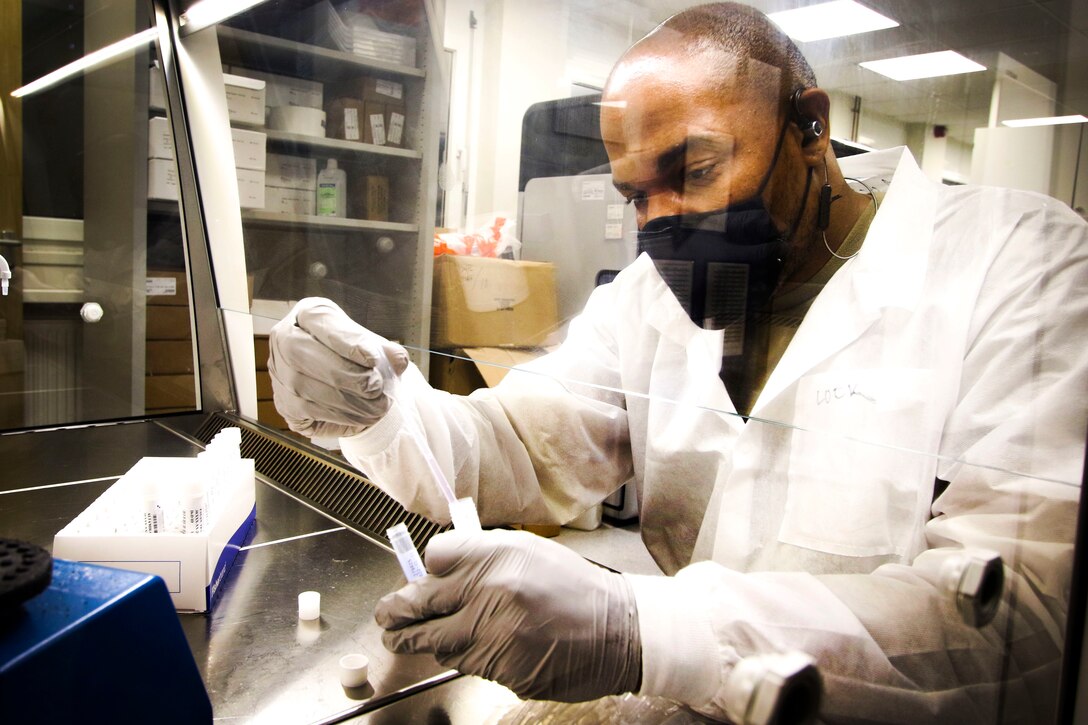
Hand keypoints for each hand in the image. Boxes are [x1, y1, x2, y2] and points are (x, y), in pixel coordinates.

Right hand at [268, 297, 408, 438]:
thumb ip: (386, 350)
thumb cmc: (354, 356)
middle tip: (375, 387)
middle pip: (300, 354)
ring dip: (346, 401)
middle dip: (343, 374)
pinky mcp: (283, 403)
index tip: (373, 359)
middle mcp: (284, 339)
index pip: (317, 320)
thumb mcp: (372, 345)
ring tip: (378, 407)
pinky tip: (363, 417)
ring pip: (303, 387)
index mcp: (307, 314)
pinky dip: (339, 416)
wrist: (341, 381)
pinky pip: (306, 411)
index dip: (344, 341)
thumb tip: (398, 360)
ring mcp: (279, 372)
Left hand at [375, 529, 641, 701]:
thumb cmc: (575, 588)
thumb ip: (483, 556)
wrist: (619, 631)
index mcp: (498, 554)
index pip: (434, 557)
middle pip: (417, 601)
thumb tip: (438, 568)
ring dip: (421, 640)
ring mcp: (494, 633)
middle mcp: (491, 590)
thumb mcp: (530, 553)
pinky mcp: (501, 668)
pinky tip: (474, 648)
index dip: (423, 569)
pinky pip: (464, 664)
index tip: (420, 576)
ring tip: (409, 639)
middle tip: (387, 617)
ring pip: (435, 640)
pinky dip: (462, 657)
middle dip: (395, 613)